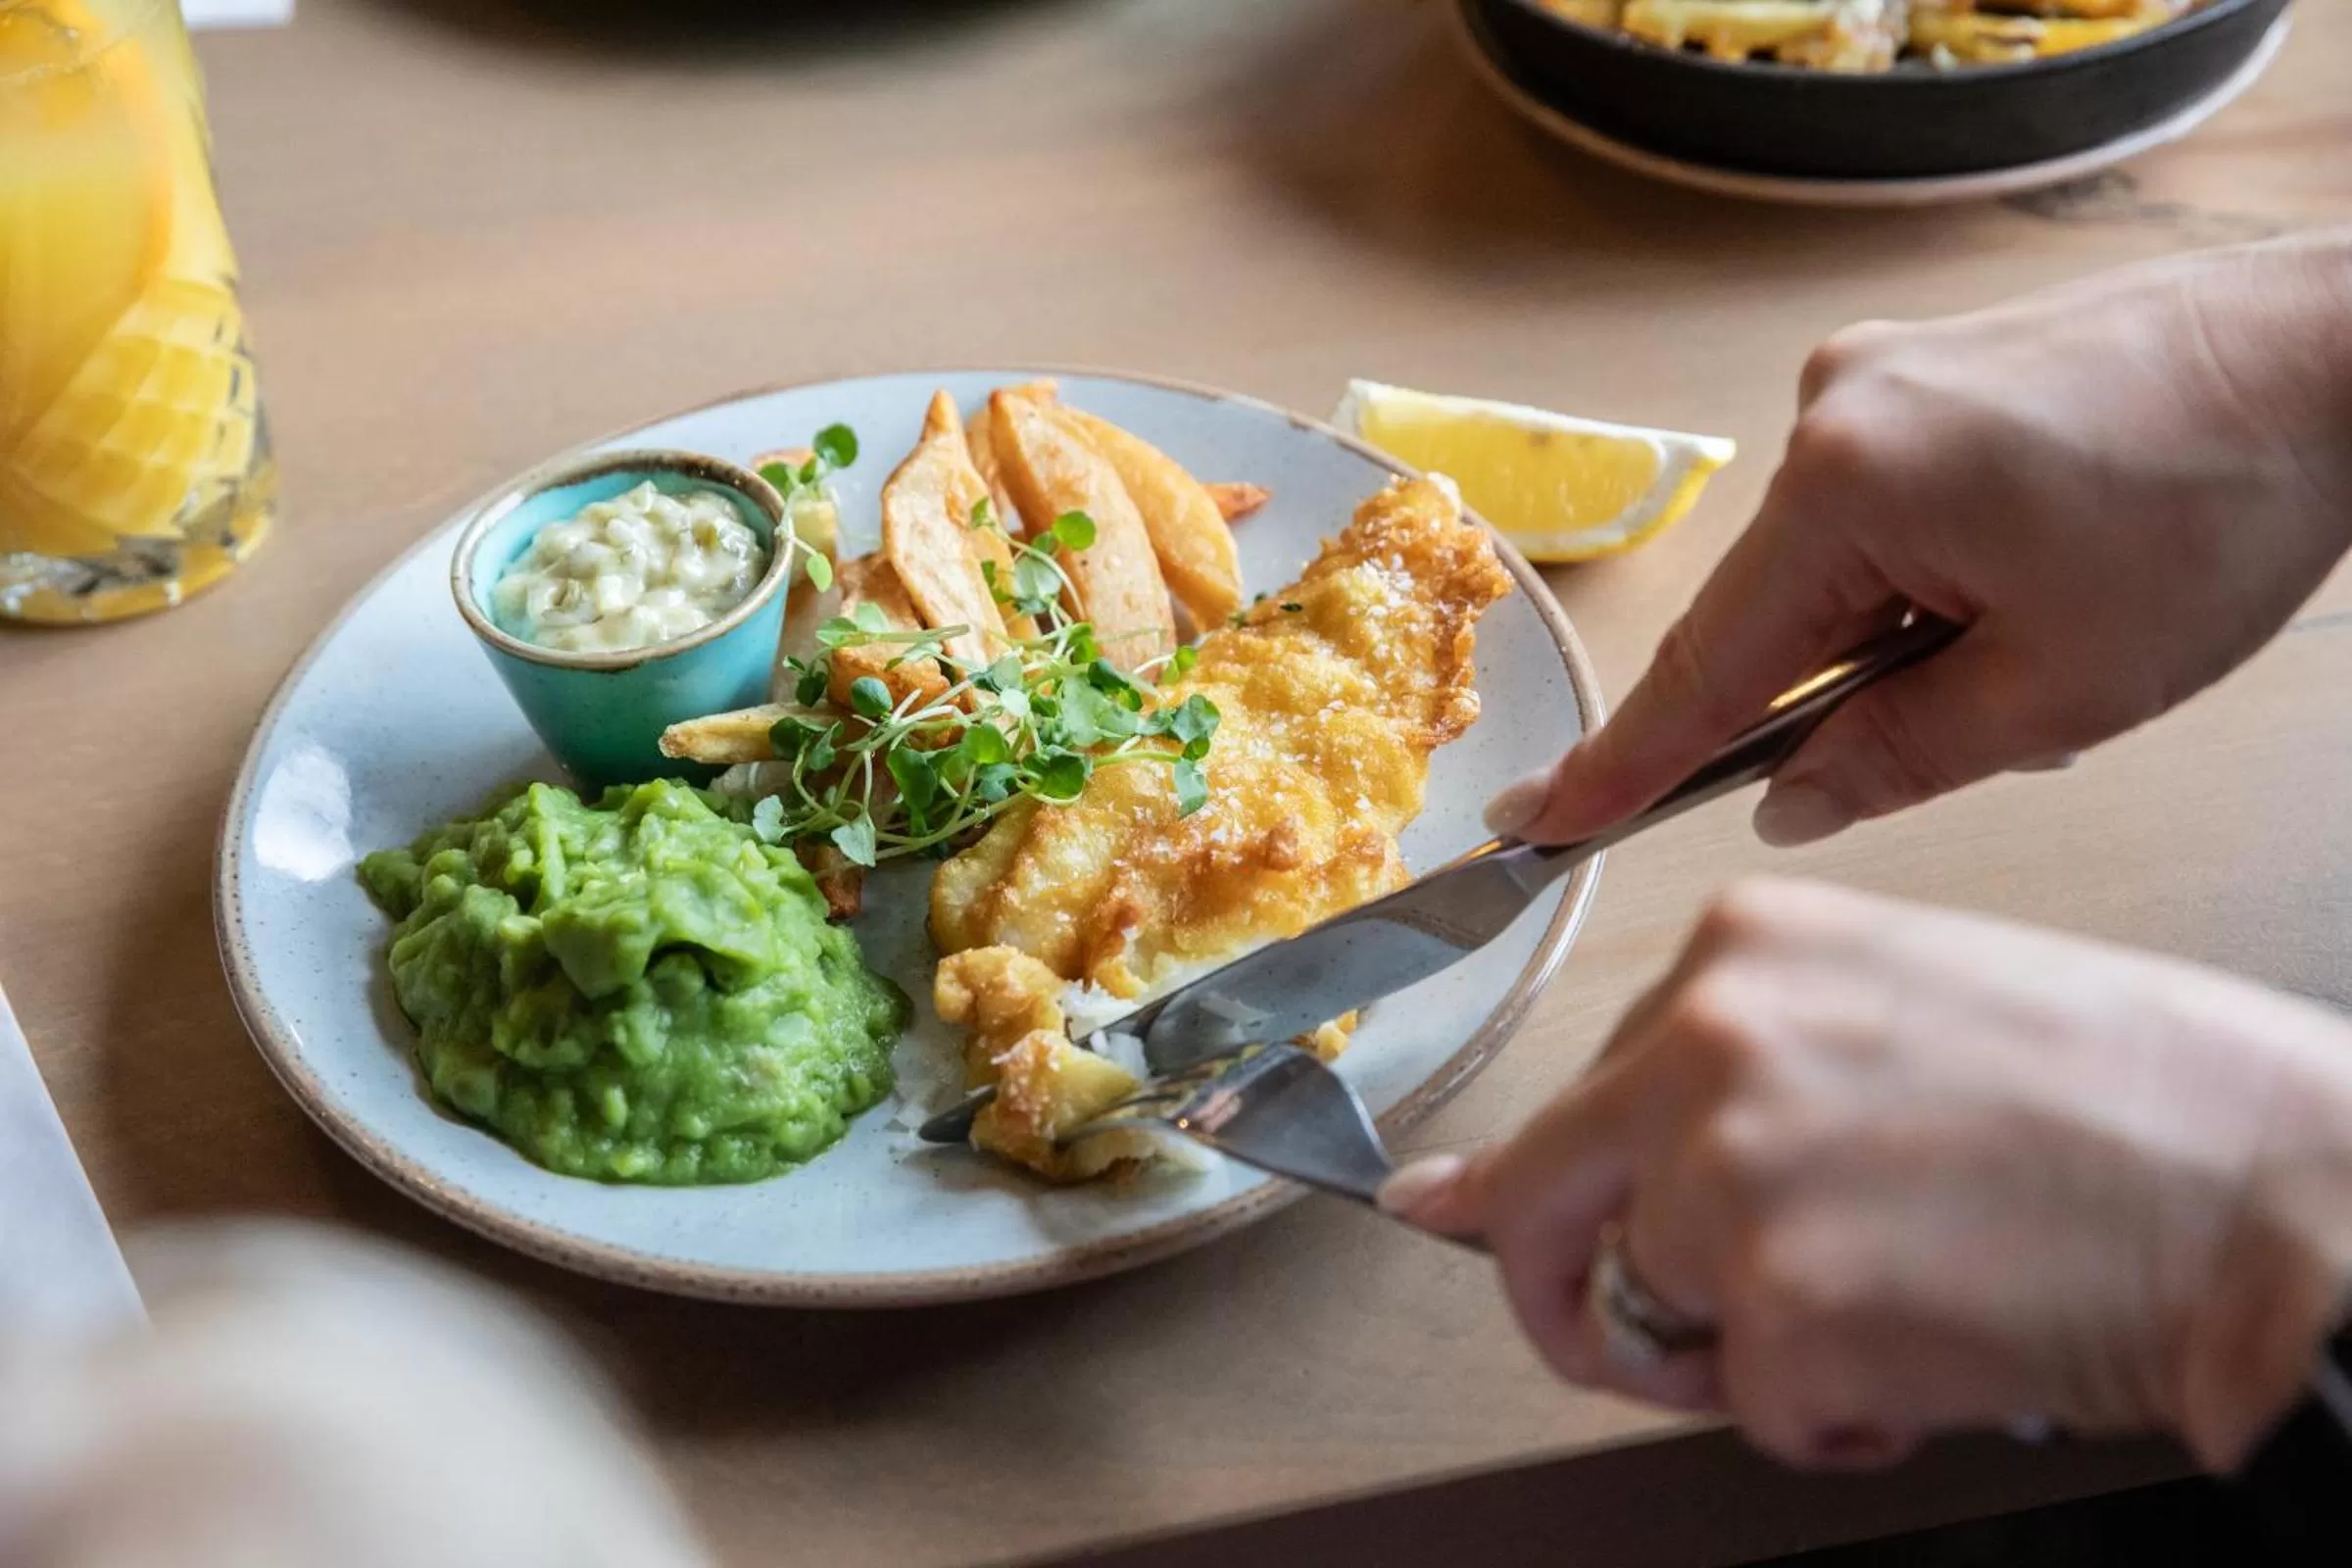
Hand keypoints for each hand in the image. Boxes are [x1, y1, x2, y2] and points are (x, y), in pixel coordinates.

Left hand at [1382, 880, 2351, 1472]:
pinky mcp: (1783, 1313)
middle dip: (1569, 1294)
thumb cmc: (2136, 1103)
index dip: (1574, 1189)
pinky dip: (1833, 1418)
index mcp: (1739, 954)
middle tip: (1621, 1344)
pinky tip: (1931, 1365)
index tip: (1483, 1217)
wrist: (2288, 1198)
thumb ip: (1724, 1068)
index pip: (1579, 1096)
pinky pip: (1752, 1407)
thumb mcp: (1901, 1012)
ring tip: (1896, 1312)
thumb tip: (1499, 1170)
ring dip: (1754, 1351)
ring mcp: (1732, 1181)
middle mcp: (1706, 1048)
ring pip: (1659, 1315)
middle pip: (1543, 1207)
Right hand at [1491, 232, 2351, 847]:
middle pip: (1776, 613)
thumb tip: (1791, 798)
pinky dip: (1929, 571)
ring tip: (2057, 622)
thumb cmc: (2227, 502)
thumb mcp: (2065, 686)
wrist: (2341, 353)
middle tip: (1986, 711)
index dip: (1625, 762)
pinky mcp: (1921, 370)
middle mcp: (1833, 411)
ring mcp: (1875, 378)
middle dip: (1852, 690)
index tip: (1540, 819)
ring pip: (1836, 566)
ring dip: (1909, 629)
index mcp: (1849, 486)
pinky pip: (1876, 508)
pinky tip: (2037, 570)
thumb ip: (1898, 757)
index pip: (1708, 665)